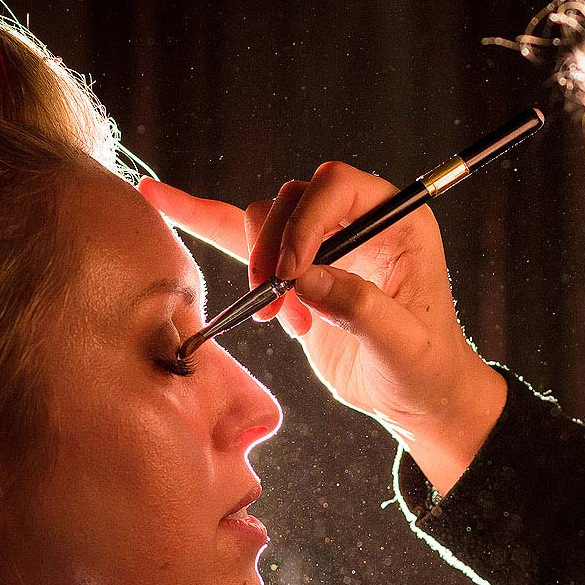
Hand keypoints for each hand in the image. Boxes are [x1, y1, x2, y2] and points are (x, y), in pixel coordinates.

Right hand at [139, 164, 505, 497]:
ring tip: (278, 318)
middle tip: (274, 300)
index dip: (306, 223)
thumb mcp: (402, 346)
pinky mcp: (294, 268)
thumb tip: (308, 279)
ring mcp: (325, 241)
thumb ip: (361, 309)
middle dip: (273, 247)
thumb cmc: (425, 369)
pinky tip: (159, 198)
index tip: (291, 277)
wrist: (416, 396)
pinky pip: (242, 234)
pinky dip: (203, 219)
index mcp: (398, 222)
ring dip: (258, 266)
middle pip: (294, 200)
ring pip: (267, 219)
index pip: (337, 188)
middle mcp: (361, 220)